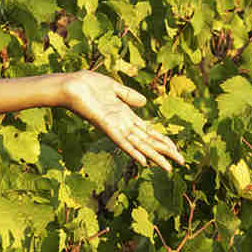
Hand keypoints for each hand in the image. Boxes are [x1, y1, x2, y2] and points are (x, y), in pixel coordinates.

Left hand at [60, 71, 183, 169]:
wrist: (69, 84)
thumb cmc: (86, 84)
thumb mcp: (113, 88)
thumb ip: (128, 96)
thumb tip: (145, 103)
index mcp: (124, 115)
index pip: (148, 131)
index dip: (163, 140)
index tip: (176, 149)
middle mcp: (121, 123)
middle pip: (147, 140)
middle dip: (165, 151)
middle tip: (182, 162)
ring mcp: (114, 126)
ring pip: (139, 144)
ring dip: (154, 155)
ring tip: (169, 167)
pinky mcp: (106, 126)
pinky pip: (121, 141)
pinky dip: (133, 151)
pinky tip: (143, 161)